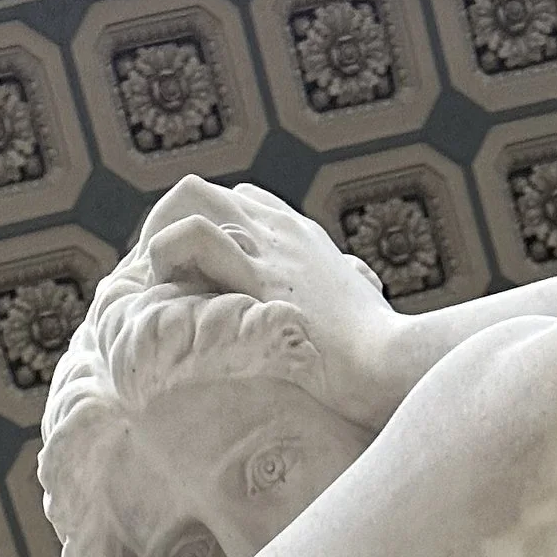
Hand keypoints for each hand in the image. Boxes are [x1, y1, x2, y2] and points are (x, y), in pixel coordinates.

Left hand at [137, 178, 414, 429]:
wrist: (396, 366)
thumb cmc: (381, 359)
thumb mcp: (359, 318)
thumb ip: (345, 299)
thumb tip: (354, 304)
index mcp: (302, 239)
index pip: (237, 202)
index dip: (200, 234)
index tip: (188, 282)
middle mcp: (283, 231)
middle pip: (201, 190)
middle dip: (165, 228)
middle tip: (160, 285)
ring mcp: (272, 249)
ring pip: (191, 196)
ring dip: (161, 236)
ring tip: (160, 288)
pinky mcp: (261, 279)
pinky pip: (196, 237)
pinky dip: (168, 256)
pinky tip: (170, 296)